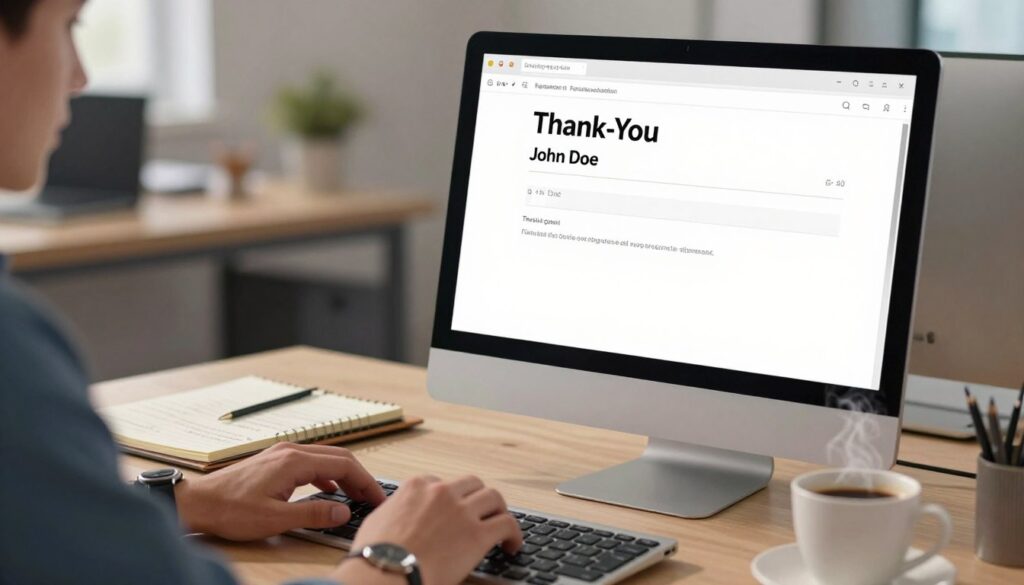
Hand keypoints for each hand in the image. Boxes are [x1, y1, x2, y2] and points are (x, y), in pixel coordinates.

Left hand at [174, 442, 384, 540]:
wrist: (198, 503)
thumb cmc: (230, 510)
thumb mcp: (276, 518)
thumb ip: (314, 513)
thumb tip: (344, 510)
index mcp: (295, 461)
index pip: (345, 465)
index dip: (366, 482)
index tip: (377, 498)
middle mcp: (291, 450)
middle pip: (339, 457)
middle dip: (360, 477)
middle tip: (373, 498)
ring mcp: (282, 453)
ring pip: (326, 458)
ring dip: (345, 475)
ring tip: (357, 496)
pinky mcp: (275, 461)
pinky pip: (311, 462)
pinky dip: (327, 474)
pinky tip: (329, 489)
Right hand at [332, 475, 522, 584]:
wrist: (385, 572)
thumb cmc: (375, 555)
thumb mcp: (378, 520)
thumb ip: (395, 511)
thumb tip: (396, 517)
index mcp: (416, 487)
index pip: (440, 482)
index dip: (449, 497)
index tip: (452, 509)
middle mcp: (442, 493)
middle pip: (471, 484)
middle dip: (477, 498)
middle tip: (481, 513)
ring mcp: (461, 511)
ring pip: (494, 498)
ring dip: (498, 511)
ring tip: (501, 526)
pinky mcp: (478, 534)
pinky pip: (507, 524)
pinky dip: (514, 533)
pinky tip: (512, 545)